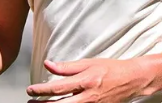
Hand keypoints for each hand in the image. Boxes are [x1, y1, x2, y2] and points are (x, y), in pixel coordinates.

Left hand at [26, 58, 151, 102]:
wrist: (131, 80)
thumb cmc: (109, 69)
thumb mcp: (88, 63)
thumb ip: (67, 67)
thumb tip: (48, 64)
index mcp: (85, 81)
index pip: (58, 88)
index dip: (42, 90)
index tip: (30, 90)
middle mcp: (88, 97)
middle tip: (30, 102)